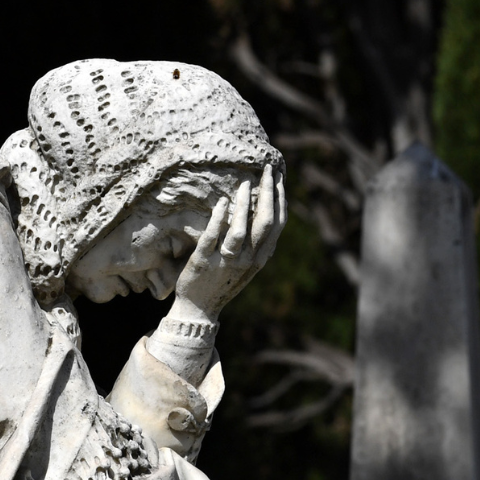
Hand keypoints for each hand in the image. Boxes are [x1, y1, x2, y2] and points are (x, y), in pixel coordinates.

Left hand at [171, 165, 284, 321]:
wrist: (198, 309)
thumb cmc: (222, 282)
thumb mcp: (246, 267)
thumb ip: (256, 245)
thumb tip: (265, 213)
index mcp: (260, 258)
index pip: (278, 224)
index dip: (280, 199)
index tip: (278, 178)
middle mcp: (248, 260)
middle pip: (265, 221)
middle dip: (268, 192)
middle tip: (268, 169)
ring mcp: (226, 261)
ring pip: (240, 229)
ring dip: (244, 203)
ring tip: (244, 183)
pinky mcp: (204, 261)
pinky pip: (214, 235)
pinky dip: (219, 217)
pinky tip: (222, 201)